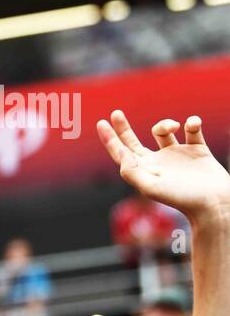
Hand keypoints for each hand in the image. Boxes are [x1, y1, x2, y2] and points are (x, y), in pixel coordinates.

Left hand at [97, 111, 229, 222]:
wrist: (214, 202)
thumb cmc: (182, 198)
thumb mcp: (150, 187)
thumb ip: (131, 171)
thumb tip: (121, 152)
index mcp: (144, 171)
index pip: (121, 152)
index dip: (110, 139)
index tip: (101, 122)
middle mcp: (157, 162)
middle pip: (134, 141)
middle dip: (124, 128)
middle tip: (116, 113)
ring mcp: (177, 155)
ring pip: (163, 131)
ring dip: (165, 124)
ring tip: (173, 127)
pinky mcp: (198, 150)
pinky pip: (192, 130)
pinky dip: (192, 123)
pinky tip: (191, 124)